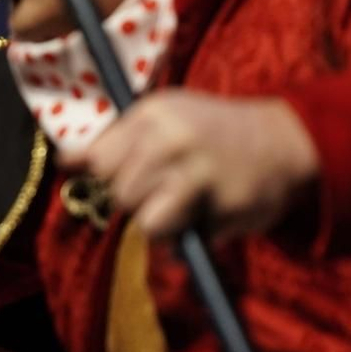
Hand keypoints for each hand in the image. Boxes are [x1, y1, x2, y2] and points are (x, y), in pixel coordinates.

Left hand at [61, 91, 318, 240]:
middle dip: (136, 199)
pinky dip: (190, 233)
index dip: (110, 175)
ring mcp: (200, 174)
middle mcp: (172, 141)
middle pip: (120, 194)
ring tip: (184, 202)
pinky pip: (184, 236)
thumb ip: (113, 141)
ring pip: (146, 221)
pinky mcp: (225, 206)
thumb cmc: (210, 130)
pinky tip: (208, 211)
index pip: (99, 162)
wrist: (284, 140)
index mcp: (152, 115)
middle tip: (165, 187)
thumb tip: (66, 163)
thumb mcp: (160, 119)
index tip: (132, 172)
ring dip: (161, 221)